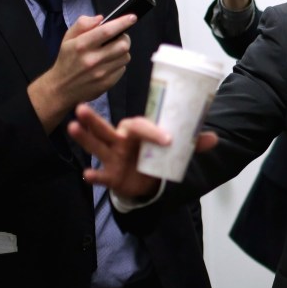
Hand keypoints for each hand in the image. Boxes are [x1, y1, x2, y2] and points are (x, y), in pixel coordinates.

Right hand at [27, 14, 136, 131]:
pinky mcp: (107, 83)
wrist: (61, 88)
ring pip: (125, 57)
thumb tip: (100, 18)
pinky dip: (119, 63)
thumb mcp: (68, 38)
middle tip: (119, 37)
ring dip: (122, 51)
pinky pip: (122, 69)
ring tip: (112, 51)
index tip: (132, 17)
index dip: (122, 23)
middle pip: (123, 45)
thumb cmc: (66, 60)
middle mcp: (92, 59)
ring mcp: (101, 73)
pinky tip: (109, 63)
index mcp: (81, 45)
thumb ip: (83, 24)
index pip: (107, 31)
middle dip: (124, 38)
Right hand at [66, 103, 217, 197]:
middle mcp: (120, 140)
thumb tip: (214, 138)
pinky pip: (101, 175)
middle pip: (105, 129)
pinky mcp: (111, 175)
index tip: (168, 140)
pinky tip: (87, 175)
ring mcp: (112, 157)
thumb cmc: (156, 155)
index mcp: (137, 130)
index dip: (153, 131)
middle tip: (81, 107)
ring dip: (84, 137)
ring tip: (72, 127)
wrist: (149, 180)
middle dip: (93, 120)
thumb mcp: (174, 149)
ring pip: (96, 145)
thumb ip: (192, 144)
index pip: (140, 125)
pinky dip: (94, 175)